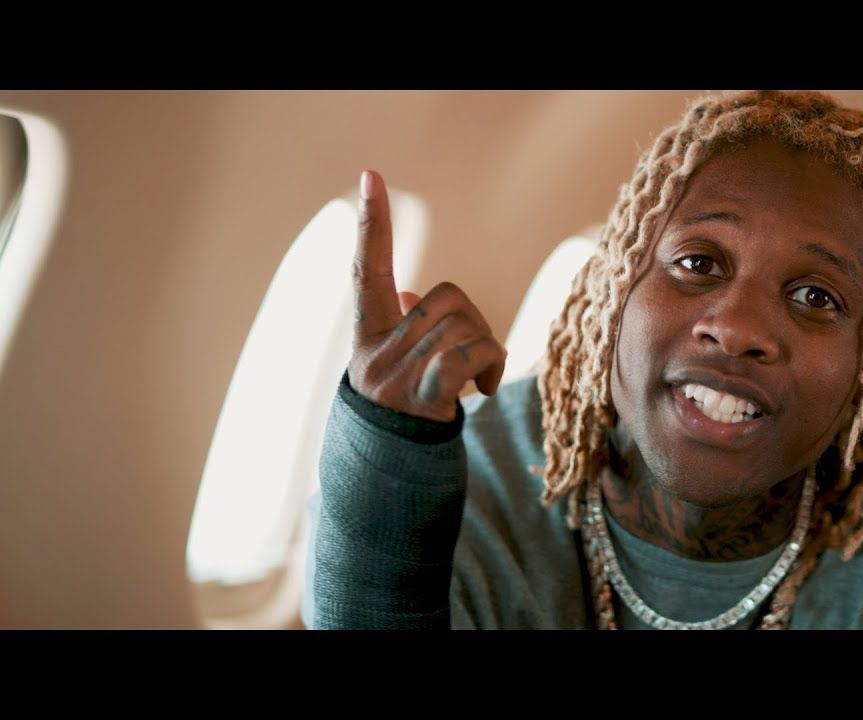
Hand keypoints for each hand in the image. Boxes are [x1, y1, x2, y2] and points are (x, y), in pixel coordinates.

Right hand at [347, 170, 506, 421]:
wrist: (395, 474)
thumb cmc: (406, 412)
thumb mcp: (396, 363)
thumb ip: (402, 323)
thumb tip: (410, 290)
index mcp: (368, 333)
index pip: (366, 269)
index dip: (370, 224)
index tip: (371, 176)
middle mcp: (374, 351)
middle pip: (444, 299)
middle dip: (472, 322)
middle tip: (473, 358)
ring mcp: (396, 376)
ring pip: (464, 325)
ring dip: (485, 347)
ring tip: (477, 380)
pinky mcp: (424, 397)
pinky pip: (471, 354)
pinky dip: (490, 366)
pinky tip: (485, 391)